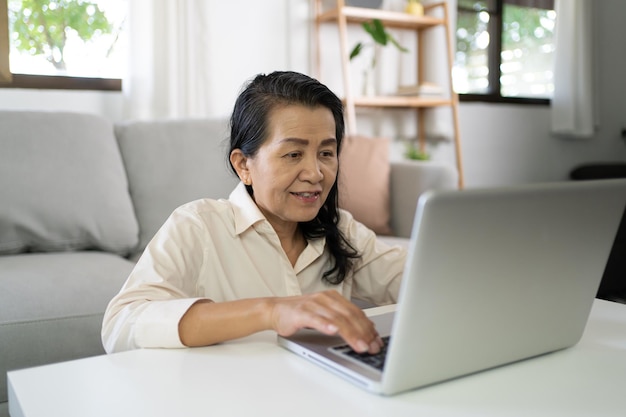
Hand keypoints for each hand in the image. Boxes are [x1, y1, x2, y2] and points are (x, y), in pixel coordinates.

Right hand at [268, 290, 383, 353]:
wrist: (275, 310)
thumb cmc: (300, 314)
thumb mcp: (324, 315)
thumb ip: (341, 320)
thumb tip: (364, 333)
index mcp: (333, 298)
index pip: (356, 312)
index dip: (368, 327)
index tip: (377, 341)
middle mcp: (325, 299)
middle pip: (350, 316)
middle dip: (364, 333)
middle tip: (372, 347)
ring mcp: (313, 305)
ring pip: (336, 319)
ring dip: (351, 333)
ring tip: (360, 345)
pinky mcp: (301, 312)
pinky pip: (316, 319)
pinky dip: (326, 325)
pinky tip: (333, 331)